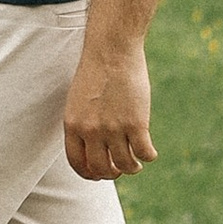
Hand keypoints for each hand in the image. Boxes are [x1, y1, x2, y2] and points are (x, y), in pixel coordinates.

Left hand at [63, 38, 153, 179]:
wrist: (112, 49)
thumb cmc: (96, 70)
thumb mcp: (78, 100)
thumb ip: (83, 124)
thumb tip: (94, 147)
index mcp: (72, 125)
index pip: (77, 163)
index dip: (90, 174)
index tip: (100, 173)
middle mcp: (91, 130)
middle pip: (101, 169)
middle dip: (112, 173)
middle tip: (120, 168)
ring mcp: (114, 128)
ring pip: (125, 165)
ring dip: (132, 168)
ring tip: (136, 162)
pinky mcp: (136, 123)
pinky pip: (144, 153)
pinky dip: (149, 156)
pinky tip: (150, 151)